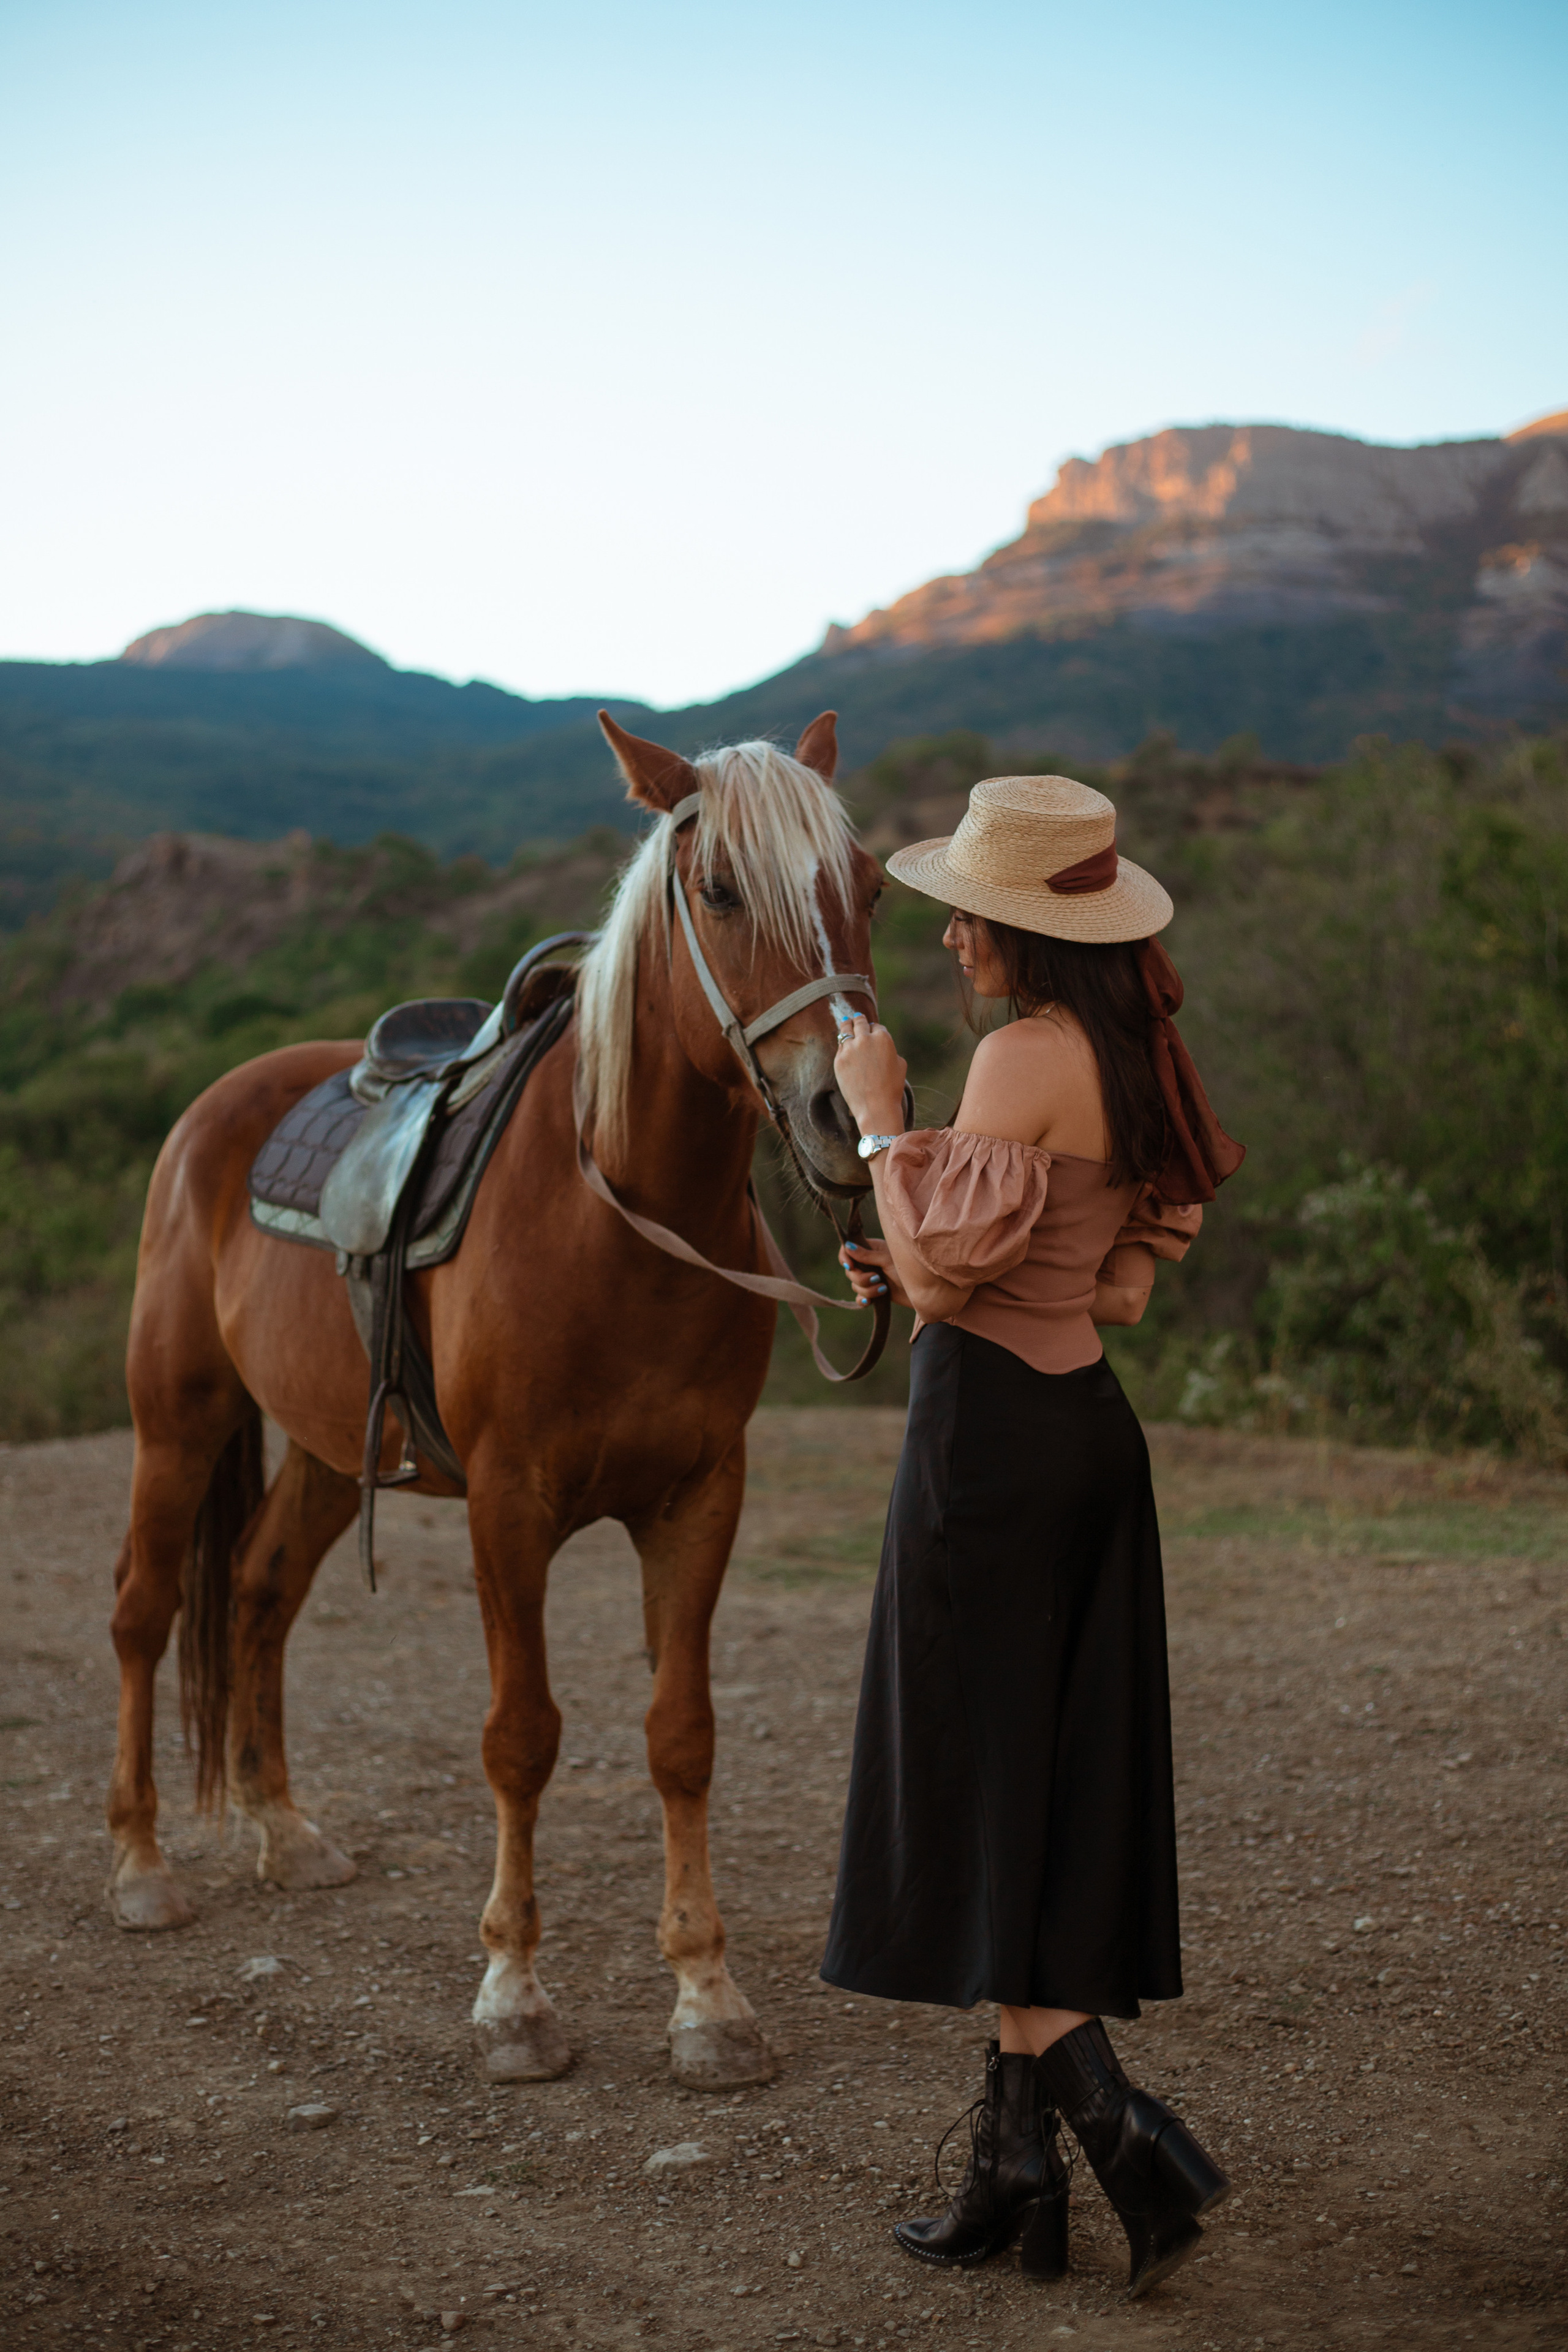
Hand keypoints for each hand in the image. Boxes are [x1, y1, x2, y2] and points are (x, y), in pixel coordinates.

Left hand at [833, 1013, 906, 1133]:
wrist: (875, 1106)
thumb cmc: (892, 1087)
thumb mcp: (900, 1064)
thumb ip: (890, 1049)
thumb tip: (882, 1046)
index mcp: (883, 1037)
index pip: (877, 1027)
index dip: (875, 1029)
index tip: (872, 1029)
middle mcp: (865, 1039)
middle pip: (859, 1023)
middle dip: (859, 1020)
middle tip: (857, 1017)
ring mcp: (850, 1048)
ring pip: (845, 1030)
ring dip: (847, 1025)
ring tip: (846, 1021)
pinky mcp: (839, 1059)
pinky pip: (840, 1046)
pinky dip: (843, 1044)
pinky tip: (843, 1042)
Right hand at [839, 1237, 906, 1309]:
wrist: (926, 1291)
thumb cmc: (911, 1269)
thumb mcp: (887, 1260)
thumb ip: (867, 1255)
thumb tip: (847, 1246)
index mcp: (872, 1248)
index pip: (848, 1249)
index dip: (845, 1257)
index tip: (850, 1266)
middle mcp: (870, 1263)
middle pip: (850, 1271)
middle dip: (861, 1278)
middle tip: (877, 1279)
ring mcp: (872, 1278)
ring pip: (855, 1286)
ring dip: (868, 1290)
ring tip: (884, 1289)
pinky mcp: (876, 1293)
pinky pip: (860, 1298)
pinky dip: (863, 1300)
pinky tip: (871, 1301)